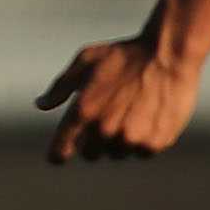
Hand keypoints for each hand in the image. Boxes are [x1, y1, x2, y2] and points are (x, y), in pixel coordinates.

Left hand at [38, 37, 200, 164]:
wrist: (168, 55)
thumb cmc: (125, 54)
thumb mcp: (86, 60)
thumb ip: (61, 87)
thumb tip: (41, 105)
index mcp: (83, 111)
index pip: (61, 150)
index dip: (58, 153)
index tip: (59, 155)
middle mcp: (104, 130)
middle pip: (91, 154)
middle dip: (94, 141)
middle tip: (107, 118)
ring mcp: (130, 139)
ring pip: (118, 153)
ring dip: (120, 141)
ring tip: (132, 113)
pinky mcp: (154, 143)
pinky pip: (142, 152)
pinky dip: (144, 140)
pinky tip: (149, 117)